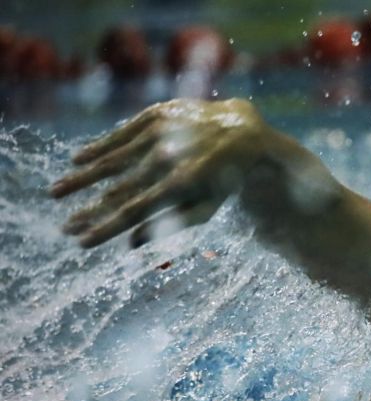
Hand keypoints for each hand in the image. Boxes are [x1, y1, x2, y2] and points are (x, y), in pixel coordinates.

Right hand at [51, 98, 269, 247]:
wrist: (242, 131)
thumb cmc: (223, 178)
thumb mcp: (208, 208)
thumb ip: (172, 224)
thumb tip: (132, 243)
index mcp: (182, 185)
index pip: (133, 212)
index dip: (105, 228)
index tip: (81, 242)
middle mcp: (168, 157)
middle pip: (117, 189)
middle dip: (88, 211)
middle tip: (64, 227)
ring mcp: (160, 133)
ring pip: (111, 160)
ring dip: (81, 179)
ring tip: (55, 193)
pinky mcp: (155, 114)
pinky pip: (120, 133)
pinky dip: (98, 147)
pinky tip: (77, 160)